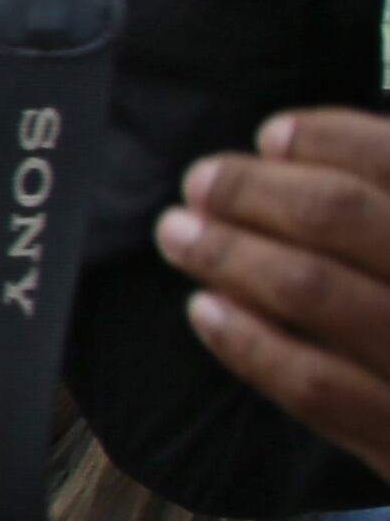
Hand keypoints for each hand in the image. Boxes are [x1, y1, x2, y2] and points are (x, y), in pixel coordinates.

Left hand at [160, 109, 389, 484]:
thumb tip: (319, 152)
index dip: (330, 139)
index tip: (271, 134)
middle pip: (341, 219)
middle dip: (256, 191)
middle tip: (202, 180)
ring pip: (313, 293)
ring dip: (229, 254)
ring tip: (179, 233)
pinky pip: (314, 386)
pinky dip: (247, 341)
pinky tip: (203, 308)